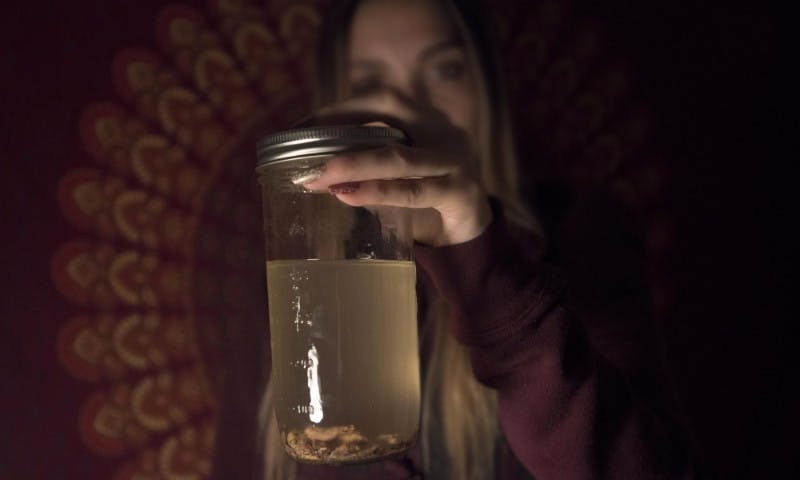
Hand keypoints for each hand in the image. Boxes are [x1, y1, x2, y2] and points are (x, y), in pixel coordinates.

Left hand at [301, 89, 491, 246]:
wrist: (472, 242)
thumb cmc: (426, 207)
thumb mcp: (394, 179)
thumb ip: (367, 168)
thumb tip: (312, 169)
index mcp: (426, 121)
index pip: (380, 100)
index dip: (339, 109)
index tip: (300, 128)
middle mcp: (443, 132)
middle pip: (387, 119)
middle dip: (339, 133)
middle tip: (299, 152)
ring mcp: (455, 161)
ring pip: (398, 157)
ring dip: (354, 165)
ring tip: (320, 177)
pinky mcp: (461, 192)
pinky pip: (415, 191)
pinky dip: (380, 192)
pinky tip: (349, 196)